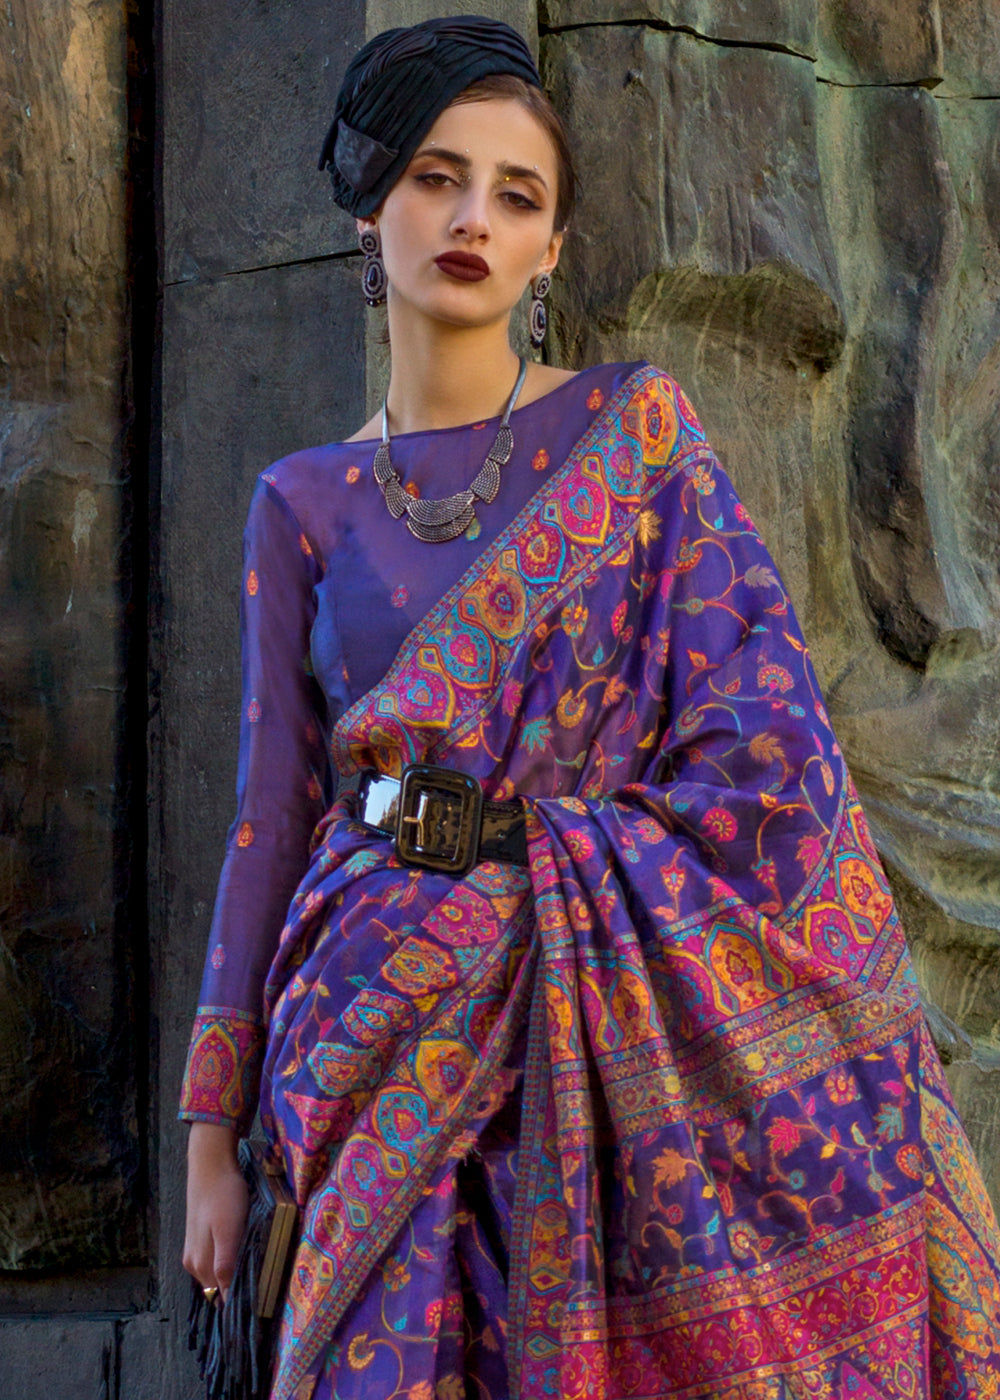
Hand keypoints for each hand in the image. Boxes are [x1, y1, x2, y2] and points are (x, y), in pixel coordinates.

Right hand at [182, 1122, 248, 1301]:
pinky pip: (214, 1260)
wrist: (210, 1164)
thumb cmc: (223, 1195)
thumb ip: (225, 1264)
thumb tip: (225, 1300)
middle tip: (264, 1293)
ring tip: (256, 1276)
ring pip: (215, 1275)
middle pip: (217, 1288)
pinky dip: (227, 1263)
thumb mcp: (227, 1231)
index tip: (260, 1307)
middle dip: (236, 1292)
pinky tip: (241, 1255)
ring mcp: (195, 1249)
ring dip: (232, 1278)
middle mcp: (194, 1263)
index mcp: (201, 1264)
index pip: (221, 1296)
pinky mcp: (199, 1237)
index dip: (238, 1303)